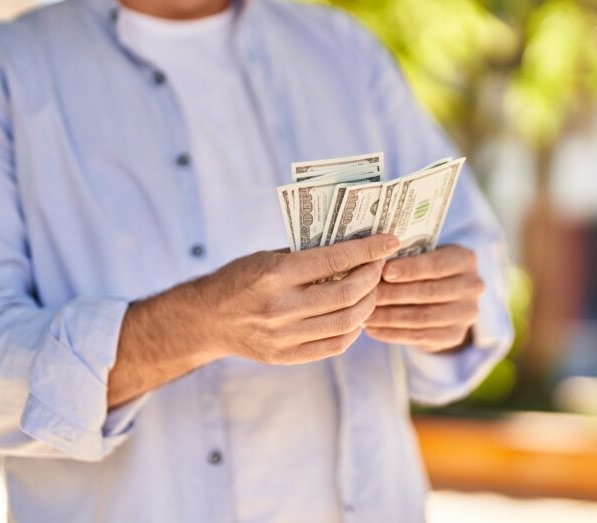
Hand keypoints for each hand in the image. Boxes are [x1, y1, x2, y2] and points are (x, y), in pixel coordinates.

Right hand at [199, 233, 400, 364]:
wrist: (207, 318)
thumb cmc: (240, 278)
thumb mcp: (268, 256)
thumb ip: (307, 255)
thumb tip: (354, 246)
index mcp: (275, 274)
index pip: (335, 260)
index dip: (368, 250)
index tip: (389, 241)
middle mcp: (280, 307)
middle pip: (346, 293)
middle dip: (373, 276)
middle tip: (381, 265)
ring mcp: (283, 336)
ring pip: (346, 322)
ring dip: (368, 303)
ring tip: (372, 290)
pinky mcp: (285, 356)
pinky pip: (334, 345)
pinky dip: (353, 328)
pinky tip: (357, 315)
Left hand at [364, 244, 482, 353]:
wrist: (445, 297)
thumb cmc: (425, 268)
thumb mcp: (423, 254)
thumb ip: (406, 256)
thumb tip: (372, 260)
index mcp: (465, 259)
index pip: (436, 265)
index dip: (410, 269)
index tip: (384, 271)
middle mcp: (473, 286)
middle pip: (428, 292)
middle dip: (393, 294)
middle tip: (366, 294)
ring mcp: (467, 314)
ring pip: (422, 317)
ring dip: (389, 317)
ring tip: (364, 314)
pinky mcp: (455, 336)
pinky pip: (419, 336)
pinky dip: (392, 333)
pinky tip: (372, 329)